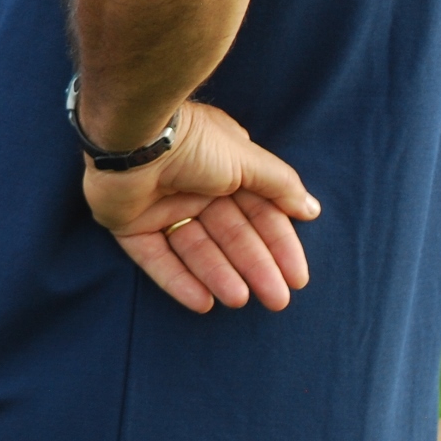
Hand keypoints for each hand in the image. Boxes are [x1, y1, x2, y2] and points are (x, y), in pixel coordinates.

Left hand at [81, 101, 319, 313]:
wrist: (132, 138)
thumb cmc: (193, 143)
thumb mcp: (246, 160)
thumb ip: (280, 185)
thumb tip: (311, 210)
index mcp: (221, 169)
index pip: (257, 213)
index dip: (279, 245)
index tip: (298, 278)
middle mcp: (192, 189)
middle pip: (229, 236)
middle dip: (254, 267)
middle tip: (276, 300)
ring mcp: (159, 207)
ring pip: (195, 249)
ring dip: (219, 276)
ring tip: (239, 300)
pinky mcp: (129, 225)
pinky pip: (156, 258)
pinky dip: (178, 280)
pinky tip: (202, 302)